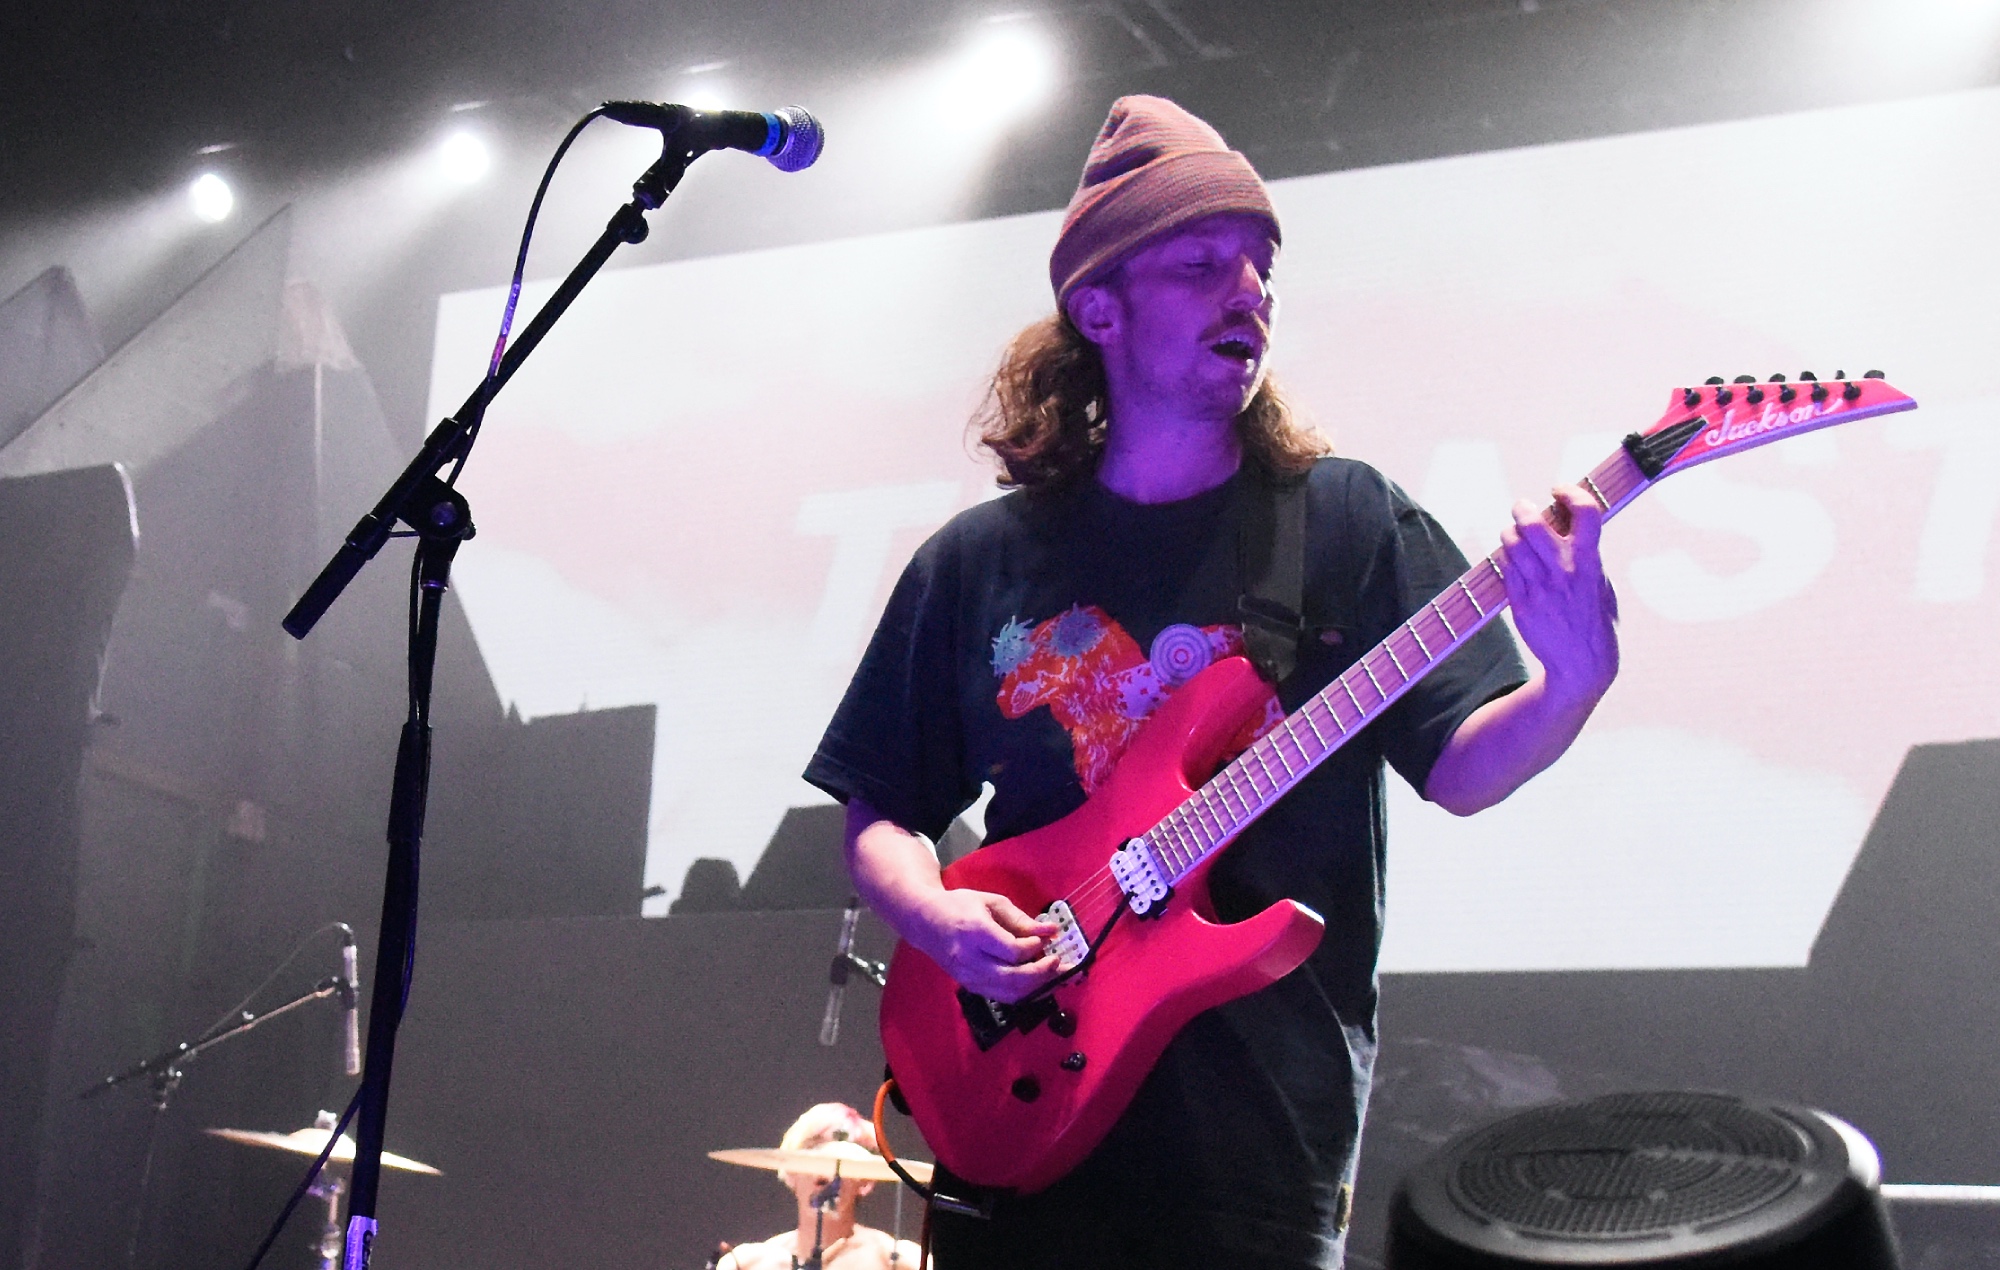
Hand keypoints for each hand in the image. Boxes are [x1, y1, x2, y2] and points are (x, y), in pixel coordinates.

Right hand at [907, 888, 1060, 1002]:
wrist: (924, 921)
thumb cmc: (958, 906)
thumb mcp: (990, 902)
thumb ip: (1020, 918)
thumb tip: (1050, 931)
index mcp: (975, 932)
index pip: (1012, 951)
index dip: (1033, 949)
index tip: (1044, 940)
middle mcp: (970, 959)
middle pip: (1013, 977)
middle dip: (1042, 973)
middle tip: (1058, 962)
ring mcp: (968, 976)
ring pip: (1009, 993)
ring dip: (1037, 987)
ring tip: (1053, 975)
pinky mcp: (969, 986)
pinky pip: (1002, 996)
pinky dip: (1023, 993)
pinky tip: (1036, 983)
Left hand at [1497, 485, 1618, 705]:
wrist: (1580, 662)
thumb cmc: (1595, 621)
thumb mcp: (1602, 584)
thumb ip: (1588, 556)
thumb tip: (1572, 527)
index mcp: (1590, 563)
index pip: (1585, 513)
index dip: (1571, 493)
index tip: (1559, 490)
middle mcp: (1563, 572)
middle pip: (1532, 524)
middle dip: (1524, 508)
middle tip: (1523, 508)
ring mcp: (1539, 587)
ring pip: (1512, 543)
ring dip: (1511, 532)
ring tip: (1516, 533)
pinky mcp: (1520, 602)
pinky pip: (1505, 567)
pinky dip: (1506, 556)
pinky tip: (1513, 557)